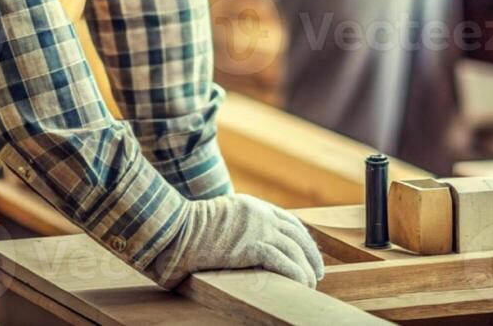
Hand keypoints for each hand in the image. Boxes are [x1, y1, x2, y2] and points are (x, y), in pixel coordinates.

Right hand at [149, 193, 324, 289]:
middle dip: (310, 255)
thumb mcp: (219, 220)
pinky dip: (296, 273)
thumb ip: (237, 227)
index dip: (303, 239)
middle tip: (317, 272)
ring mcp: (258, 229)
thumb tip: (243, 246)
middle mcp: (261, 215)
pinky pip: (283, 262)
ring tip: (311, 284)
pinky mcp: (252, 247)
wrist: (175, 230)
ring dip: (306, 269)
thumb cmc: (187, 231)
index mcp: (253, 207)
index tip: (309, 254)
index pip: (288, 222)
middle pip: (297, 235)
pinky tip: (301, 284)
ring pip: (294, 250)